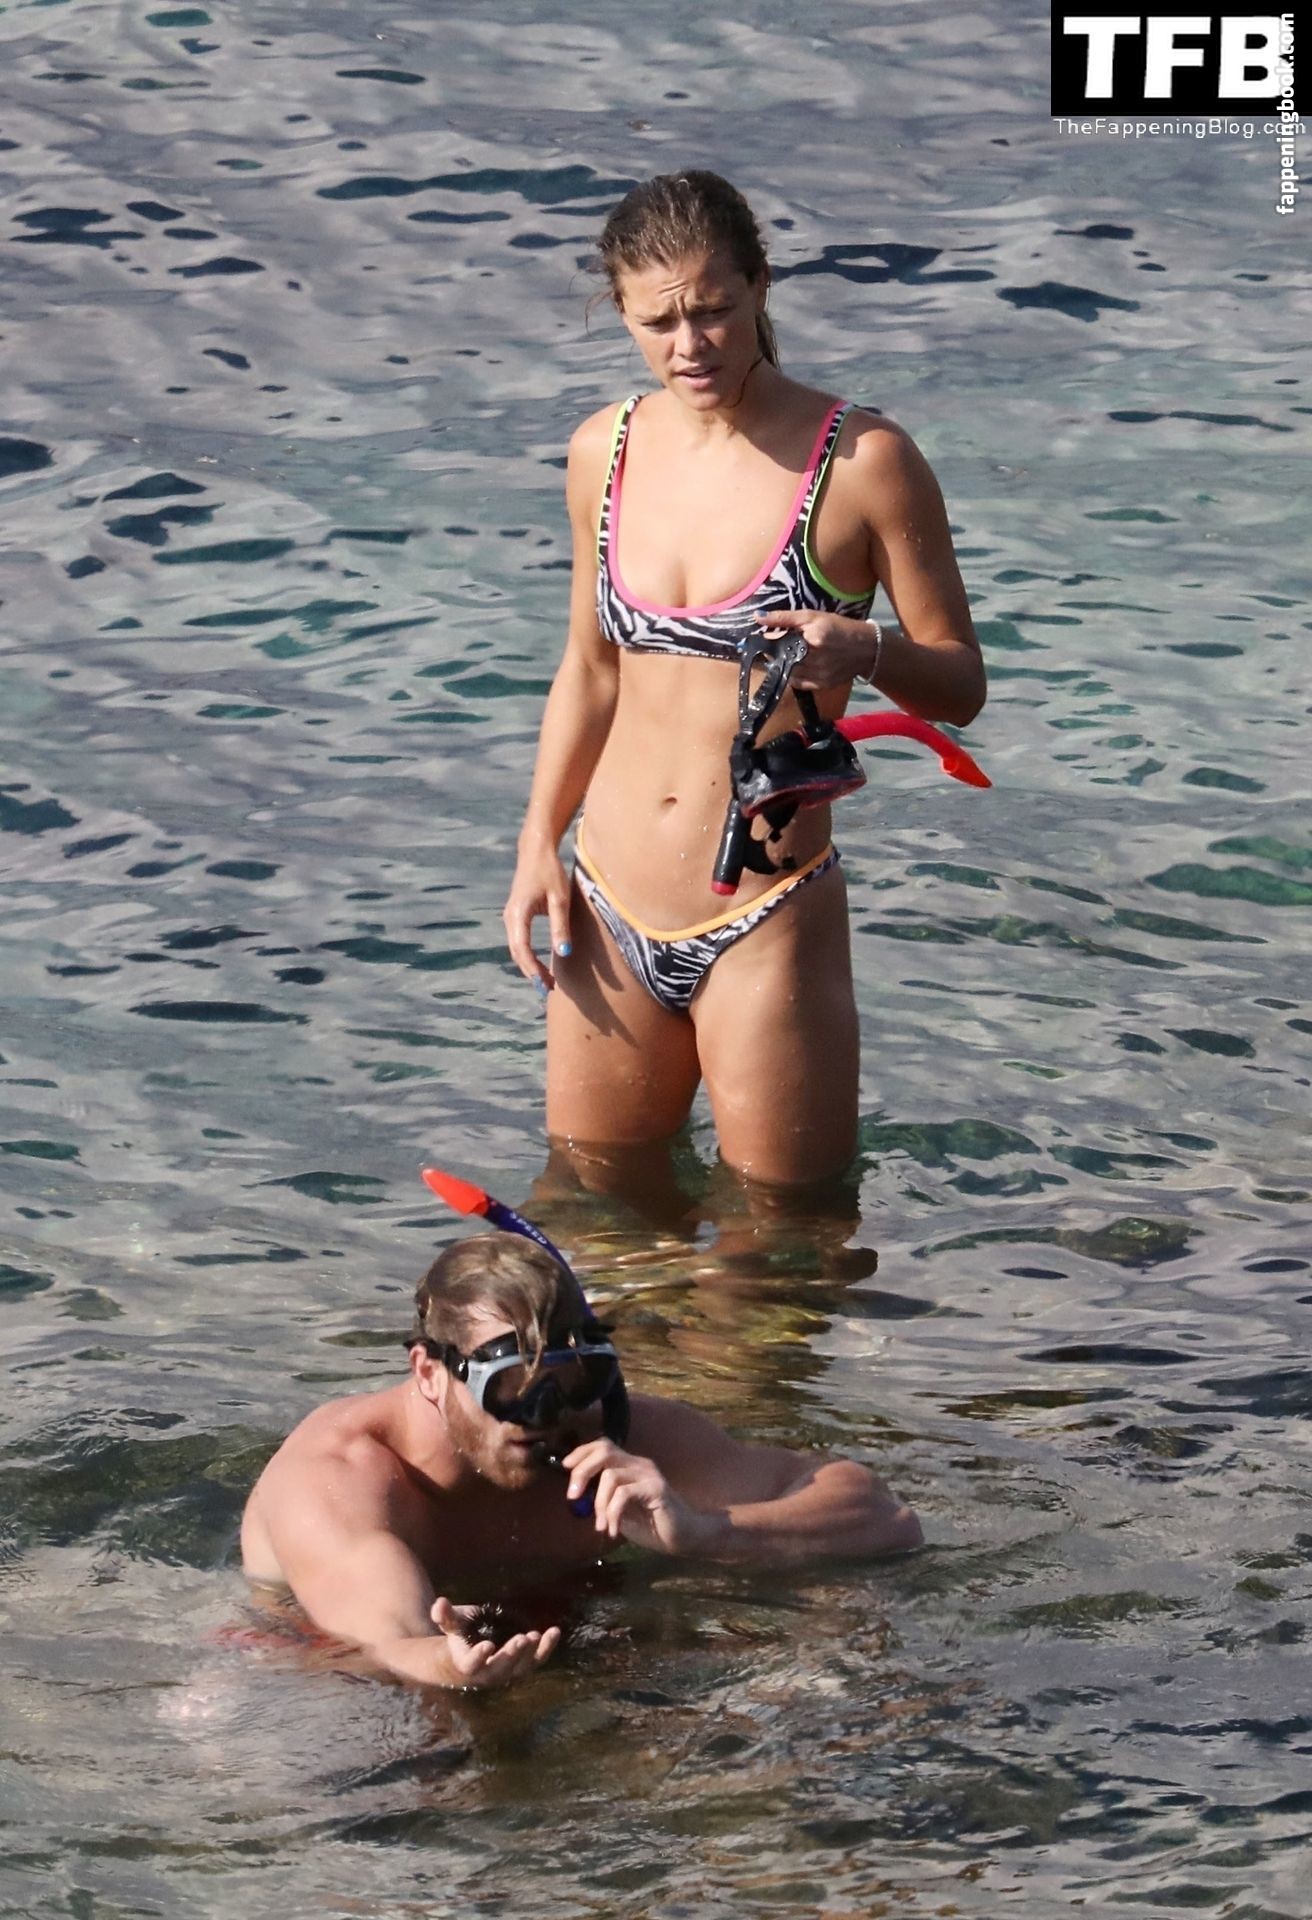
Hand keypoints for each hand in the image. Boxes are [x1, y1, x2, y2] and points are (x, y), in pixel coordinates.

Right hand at [430, 1596, 560, 1688]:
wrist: (466, 1661)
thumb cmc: (457, 1638)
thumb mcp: (450, 1627)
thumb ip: (444, 1616)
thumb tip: (440, 1603)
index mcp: (467, 1665)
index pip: (472, 1664)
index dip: (479, 1656)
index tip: (487, 1645)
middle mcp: (488, 1674)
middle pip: (501, 1668)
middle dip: (512, 1654)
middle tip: (522, 1638)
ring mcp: (507, 1672)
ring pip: (522, 1667)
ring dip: (533, 1653)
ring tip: (540, 1634)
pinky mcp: (521, 1666)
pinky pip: (536, 1660)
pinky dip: (546, 1648)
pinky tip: (555, 1632)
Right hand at [502, 840, 571, 990]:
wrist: (536, 850)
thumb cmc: (550, 871)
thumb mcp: (560, 899)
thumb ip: (560, 926)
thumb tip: (564, 953)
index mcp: (518, 914)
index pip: (522, 949)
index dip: (532, 969)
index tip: (545, 984)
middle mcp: (510, 917)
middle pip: (517, 953)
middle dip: (531, 973)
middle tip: (548, 991)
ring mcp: (511, 916)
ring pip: (517, 949)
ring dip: (529, 966)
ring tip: (546, 982)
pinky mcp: (516, 915)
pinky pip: (519, 942)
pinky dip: (528, 956)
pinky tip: (540, 966)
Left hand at [563, 1440, 725, 1555]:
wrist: (684, 1537)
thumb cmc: (652, 1525)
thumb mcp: (620, 1510)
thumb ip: (603, 1499)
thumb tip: (578, 1495)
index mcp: (630, 1466)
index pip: (603, 1445)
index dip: (581, 1452)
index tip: (565, 1466)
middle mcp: (640, 1464)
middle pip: (604, 1451)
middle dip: (582, 1471)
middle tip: (573, 1497)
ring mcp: (649, 1475)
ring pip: (611, 1475)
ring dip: (599, 1504)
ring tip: (600, 1525)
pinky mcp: (656, 1489)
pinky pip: (624, 1494)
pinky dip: (612, 1513)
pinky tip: (614, 1529)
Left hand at [758, 610, 877, 690]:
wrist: (867, 648)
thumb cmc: (839, 627)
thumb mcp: (813, 616)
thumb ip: (784, 617)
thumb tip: (757, 616)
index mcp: (813, 638)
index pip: (779, 642)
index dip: (769, 640)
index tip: (765, 638)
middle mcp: (815, 658)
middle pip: (782, 658)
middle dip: (775, 653)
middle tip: (775, 647)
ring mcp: (818, 675)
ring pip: (788, 672)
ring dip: (782, 665)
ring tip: (787, 655)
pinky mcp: (821, 685)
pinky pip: (798, 683)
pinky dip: (792, 675)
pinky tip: (796, 666)